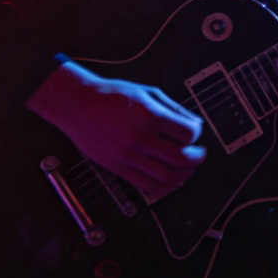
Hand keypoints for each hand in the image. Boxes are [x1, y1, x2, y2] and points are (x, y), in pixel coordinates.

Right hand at [27, 62, 205, 195]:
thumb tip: (194, 122)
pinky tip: (169, 179)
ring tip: (187, 167)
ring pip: (166, 176)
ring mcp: (128, 155)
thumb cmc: (110, 95)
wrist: (78, 105)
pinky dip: (164, 186)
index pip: (187, 133)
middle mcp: (139, 138)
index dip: (195, 134)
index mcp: (149, 116)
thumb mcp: (146, 92)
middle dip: (196, 157)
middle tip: (199, 154)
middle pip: (180, 158)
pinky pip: (147, 185)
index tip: (194, 132)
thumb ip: (172, 108)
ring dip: (183, 174)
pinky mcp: (118, 168)